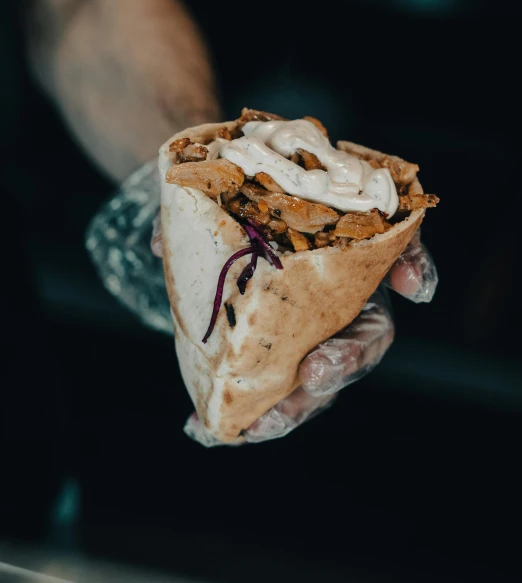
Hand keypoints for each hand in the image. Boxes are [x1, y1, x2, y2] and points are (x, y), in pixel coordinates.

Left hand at [152, 218, 436, 445]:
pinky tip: (201, 431)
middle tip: (315, 376)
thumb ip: (202, 209)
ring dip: (289, 412)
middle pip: (361, 341)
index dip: (415, 270)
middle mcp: (339, 300)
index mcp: (347, 251)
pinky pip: (267, 398)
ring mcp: (310, 336)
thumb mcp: (235, 187)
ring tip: (251, 430)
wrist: (227, 209)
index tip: (412, 287)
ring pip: (316, 383)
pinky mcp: (275, 360)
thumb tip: (159, 242)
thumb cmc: (250, 194)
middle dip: (342, 364)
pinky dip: (237, 420)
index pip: (395, 253)